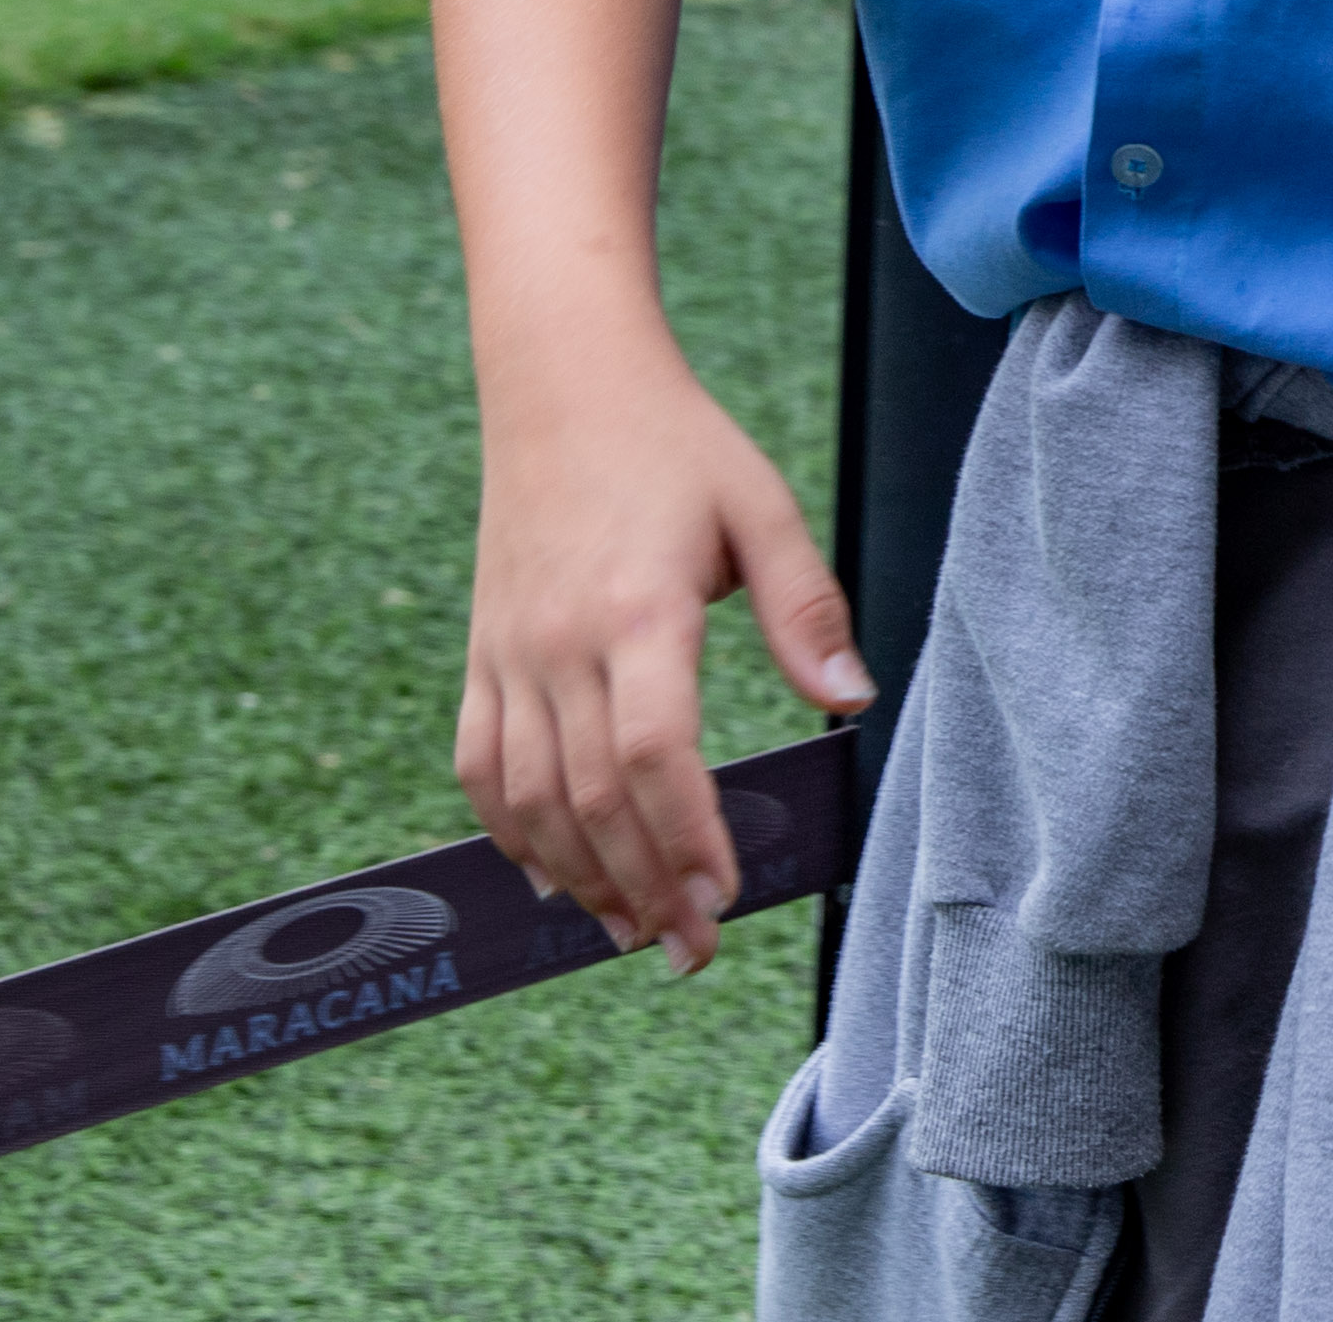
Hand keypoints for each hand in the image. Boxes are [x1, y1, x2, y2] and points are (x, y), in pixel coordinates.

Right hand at [453, 354, 866, 974]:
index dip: (686, 834)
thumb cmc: (676, 445)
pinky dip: (510, 832)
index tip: (725, 892)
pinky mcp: (482, 654)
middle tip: (692, 947)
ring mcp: (510, 654)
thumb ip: (807, 609)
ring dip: (579, 877)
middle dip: (644, 884)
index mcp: (637, 611)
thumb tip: (852, 701)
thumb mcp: (763, 506)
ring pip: (529, 798)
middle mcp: (560, 644)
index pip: (654, 753)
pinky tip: (552, 877)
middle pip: (593, 797)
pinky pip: (480, 765)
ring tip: (632, 930)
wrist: (562, 386)